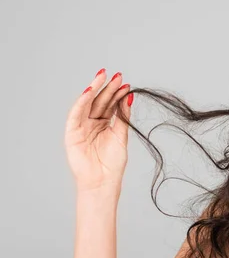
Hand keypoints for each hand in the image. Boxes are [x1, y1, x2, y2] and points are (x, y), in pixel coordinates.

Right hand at [64, 69, 133, 194]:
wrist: (103, 181)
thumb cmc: (112, 163)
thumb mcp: (121, 135)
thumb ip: (123, 117)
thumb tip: (129, 97)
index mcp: (104, 124)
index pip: (110, 105)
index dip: (117, 94)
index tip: (126, 83)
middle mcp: (92, 123)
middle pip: (100, 102)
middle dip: (108, 88)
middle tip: (117, 76)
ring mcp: (81, 127)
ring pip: (88, 104)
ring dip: (94, 90)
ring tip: (103, 77)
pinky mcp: (72, 133)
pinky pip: (76, 114)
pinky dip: (81, 102)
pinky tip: (89, 92)